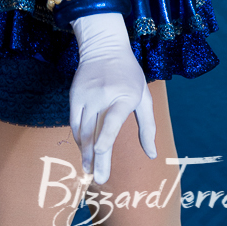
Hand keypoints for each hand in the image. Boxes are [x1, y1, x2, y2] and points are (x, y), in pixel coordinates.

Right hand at [69, 12, 155, 183]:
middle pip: (95, 131)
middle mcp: (103, 96)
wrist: (104, 46)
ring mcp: (87, 95)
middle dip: (96, 157)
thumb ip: (148, 126)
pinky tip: (83, 150)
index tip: (100, 153)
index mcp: (123, 95)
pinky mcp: (75, 95)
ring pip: (82, 129)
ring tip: (89, 170)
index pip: (112, 119)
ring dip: (85, 152)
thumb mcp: (144, 96)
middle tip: (99, 178)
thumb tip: (152, 155)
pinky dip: (78, 138)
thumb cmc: (128, 74)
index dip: (105, 137)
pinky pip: (74, 122)